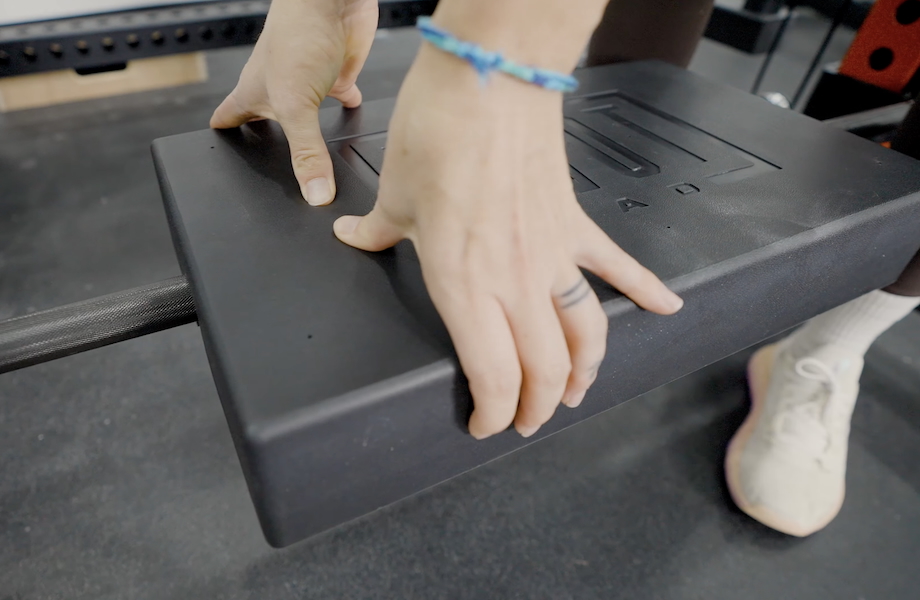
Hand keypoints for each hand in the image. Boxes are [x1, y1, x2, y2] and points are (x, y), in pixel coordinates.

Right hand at [211, 0, 377, 204]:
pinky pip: (340, 98)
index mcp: (253, 94)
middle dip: (270, 144)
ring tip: (317, 159)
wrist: (333, 0)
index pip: (228, 120)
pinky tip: (352, 119)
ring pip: (306, 116)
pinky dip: (346, 109)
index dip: (223, 140)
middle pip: (267, 122)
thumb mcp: (296, 105)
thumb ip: (306, 152)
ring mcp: (308, 83)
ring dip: (313, 134)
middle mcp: (278, 90)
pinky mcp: (337, 75)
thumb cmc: (298, 35)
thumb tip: (313, 194)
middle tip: (274, 170)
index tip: (223, 162)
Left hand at [333, 47, 683, 438]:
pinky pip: (618, 268)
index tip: (483, 425)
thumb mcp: (395, 194)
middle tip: (526, 420)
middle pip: (544, 371)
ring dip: (584, 372)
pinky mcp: (575, 228)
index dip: (492, 414)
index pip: (492, 376)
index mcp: (463, 285)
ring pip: (585, 336)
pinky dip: (646, 290)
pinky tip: (667, 308)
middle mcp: (515, 282)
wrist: (490, 80)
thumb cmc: (440, 133)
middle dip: (536, 408)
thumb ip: (377, 230)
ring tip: (576, 391)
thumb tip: (352, 235)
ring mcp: (553, 258)